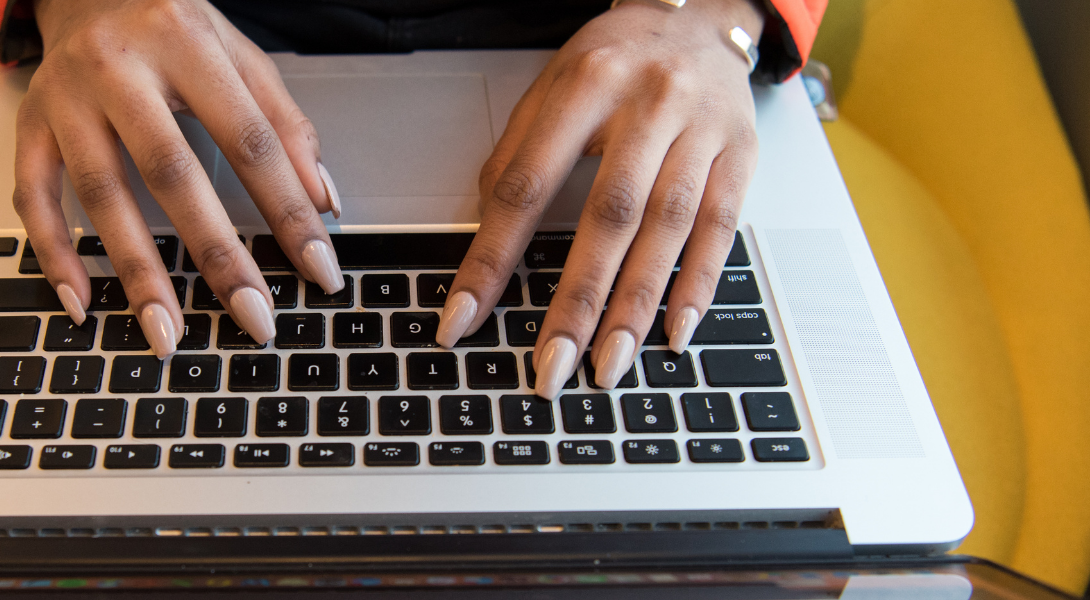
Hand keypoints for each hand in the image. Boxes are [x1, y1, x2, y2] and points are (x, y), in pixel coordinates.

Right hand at [14, 0, 344, 358]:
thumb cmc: (173, 27)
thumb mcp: (241, 57)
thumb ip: (287, 125)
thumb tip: (325, 202)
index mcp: (186, 43)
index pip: (251, 140)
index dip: (289, 210)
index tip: (319, 269)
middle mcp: (119, 68)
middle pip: (172, 173)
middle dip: (216, 253)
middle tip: (253, 315)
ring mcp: (66, 99)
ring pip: (101, 194)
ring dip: (136, 272)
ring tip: (168, 332)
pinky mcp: (29, 125)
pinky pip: (33, 197)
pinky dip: (55, 254)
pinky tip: (84, 302)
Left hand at [436, 0, 762, 397]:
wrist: (701, 14)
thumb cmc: (617, 57)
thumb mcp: (552, 85)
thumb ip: (518, 155)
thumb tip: (488, 238)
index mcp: (585, 83)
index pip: (527, 184)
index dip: (492, 258)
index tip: (463, 319)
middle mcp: (648, 104)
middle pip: (609, 216)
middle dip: (576, 301)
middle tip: (550, 367)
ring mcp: (701, 130)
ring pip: (667, 230)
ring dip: (635, 306)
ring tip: (607, 365)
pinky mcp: (741, 154)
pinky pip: (721, 229)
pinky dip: (698, 285)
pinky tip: (674, 331)